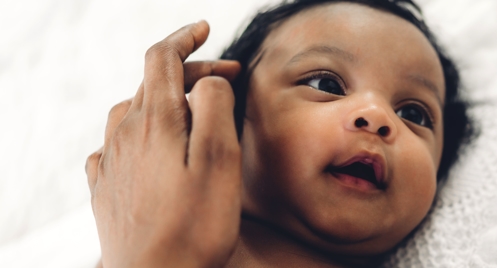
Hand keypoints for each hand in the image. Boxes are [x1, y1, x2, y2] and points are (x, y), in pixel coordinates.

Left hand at [85, 21, 242, 266]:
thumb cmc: (195, 226)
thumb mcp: (219, 158)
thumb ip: (214, 107)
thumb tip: (208, 81)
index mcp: (154, 121)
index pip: (162, 58)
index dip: (184, 38)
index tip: (204, 30)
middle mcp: (125, 134)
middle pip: (152, 83)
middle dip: (190, 72)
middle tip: (227, 78)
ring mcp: (111, 162)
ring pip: (133, 111)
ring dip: (165, 101)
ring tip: (192, 110)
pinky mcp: (106, 188)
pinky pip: (117, 144)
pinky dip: (139, 132)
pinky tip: (151, 148)